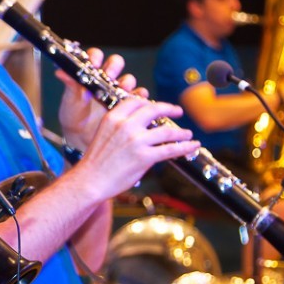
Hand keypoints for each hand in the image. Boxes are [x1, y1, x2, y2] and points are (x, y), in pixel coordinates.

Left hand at [56, 48, 141, 152]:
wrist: (81, 137)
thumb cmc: (73, 115)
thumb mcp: (70, 100)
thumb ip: (70, 85)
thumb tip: (60, 72)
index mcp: (91, 73)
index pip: (96, 56)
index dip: (96, 57)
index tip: (94, 63)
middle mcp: (106, 79)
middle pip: (116, 63)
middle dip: (114, 66)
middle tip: (109, 75)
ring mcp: (118, 91)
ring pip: (128, 79)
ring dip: (126, 82)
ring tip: (121, 89)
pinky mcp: (128, 104)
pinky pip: (139, 96)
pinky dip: (139, 96)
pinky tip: (133, 100)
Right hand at [69, 96, 197, 201]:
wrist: (91, 180)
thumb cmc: (96, 161)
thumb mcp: (104, 134)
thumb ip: (121, 126)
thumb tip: (143, 126)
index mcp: (113, 117)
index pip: (136, 102)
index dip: (149, 102)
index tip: (157, 106)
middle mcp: (125, 125)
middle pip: (153, 110)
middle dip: (169, 108)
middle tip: (178, 111)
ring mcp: (136, 141)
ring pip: (166, 131)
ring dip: (180, 132)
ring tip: (187, 134)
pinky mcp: (145, 157)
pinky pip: (171, 149)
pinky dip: (185, 146)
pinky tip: (192, 145)